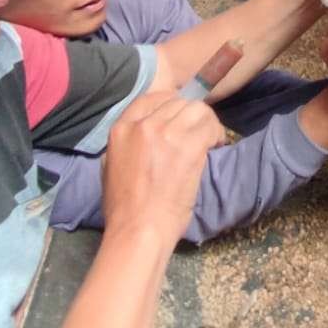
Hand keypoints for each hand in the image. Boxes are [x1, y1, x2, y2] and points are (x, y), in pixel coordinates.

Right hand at [102, 91, 225, 246]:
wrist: (138, 229)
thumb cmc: (124, 208)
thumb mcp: (110, 166)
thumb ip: (127, 143)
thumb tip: (145, 134)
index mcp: (121, 129)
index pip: (152, 98)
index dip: (171, 105)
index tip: (180, 119)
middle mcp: (143, 125)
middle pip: (177, 102)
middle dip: (190, 117)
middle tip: (199, 134)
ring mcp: (166, 132)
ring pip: (197, 109)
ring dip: (207, 123)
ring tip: (210, 140)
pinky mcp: (188, 145)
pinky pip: (210, 125)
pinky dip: (217, 134)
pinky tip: (217, 146)